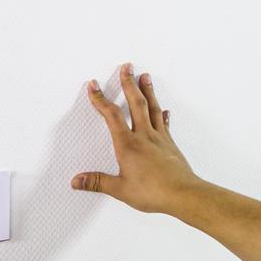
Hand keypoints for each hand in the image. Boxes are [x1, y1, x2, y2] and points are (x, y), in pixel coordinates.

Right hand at [71, 62, 202, 213]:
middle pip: (135, 103)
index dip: (101, 99)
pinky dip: (162, 115)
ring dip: (148, 91)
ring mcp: (160, 138)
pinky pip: (164, 124)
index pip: (111, 116)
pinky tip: (164, 110)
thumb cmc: (154, 192)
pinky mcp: (170, 145)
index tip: (94, 86)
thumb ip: (97, 182)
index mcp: (128, 145)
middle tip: (127, 66)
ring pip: (152, 108)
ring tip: (145, 76)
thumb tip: (77, 181)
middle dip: (129, 83)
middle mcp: (144, 136)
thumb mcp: (120, 189)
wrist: (183, 194)